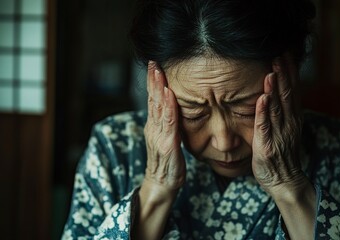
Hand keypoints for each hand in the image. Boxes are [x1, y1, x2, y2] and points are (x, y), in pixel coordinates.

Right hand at [143, 61, 185, 196]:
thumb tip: (172, 107)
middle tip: (153, 62)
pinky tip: (169, 94)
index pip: (153, 100)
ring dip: (158, 89)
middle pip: (153, 100)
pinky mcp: (167, 145)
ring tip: (159, 72)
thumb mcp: (166, 138)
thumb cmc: (167, 161)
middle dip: (153, 80)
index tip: (154, 65)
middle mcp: (153, 128)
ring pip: (158, 108)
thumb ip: (167, 123)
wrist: (162, 183)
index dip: (152, 82)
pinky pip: (168, 123)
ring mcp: (158, 136)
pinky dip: (168, 107)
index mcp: (154, 126)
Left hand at [252, 56, 305, 198]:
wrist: (284, 180)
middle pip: (286, 94)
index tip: (285, 53)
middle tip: (279, 53)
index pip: (292, 90)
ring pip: (277, 107)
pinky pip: (265, 126)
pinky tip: (263, 98)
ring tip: (272, 70)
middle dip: (283, 73)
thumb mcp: (285, 129)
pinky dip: (264, 112)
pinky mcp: (267, 145)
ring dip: (275, 88)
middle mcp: (288, 123)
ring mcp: (279, 134)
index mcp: (292, 118)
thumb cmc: (281, 153)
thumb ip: (281, 111)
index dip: (289, 72)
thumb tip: (275, 92)